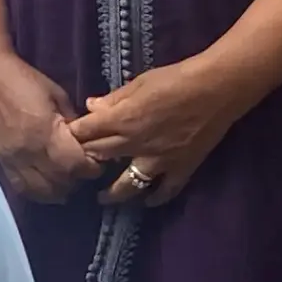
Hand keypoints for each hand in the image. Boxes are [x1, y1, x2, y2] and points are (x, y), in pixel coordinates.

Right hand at [0, 52, 97, 202]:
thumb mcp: (59, 97)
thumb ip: (74, 123)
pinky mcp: (3, 163)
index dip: (91, 168)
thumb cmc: (27, 82)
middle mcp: (28, 152)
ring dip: (60, 189)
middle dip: (78, 179)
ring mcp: (13, 160)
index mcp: (45, 132)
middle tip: (85, 169)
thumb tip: (87, 143)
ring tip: (68, 178)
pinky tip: (48, 183)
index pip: (75, 165)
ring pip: (42, 191)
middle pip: (61, 182)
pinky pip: (23, 188)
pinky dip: (39, 191)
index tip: (98, 161)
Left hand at [67, 53, 246, 208]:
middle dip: (85, 162)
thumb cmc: (177, 78)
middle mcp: (135, 144)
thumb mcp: (140, 83)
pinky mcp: (182, 168)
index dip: (73, 136)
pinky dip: (155, 199)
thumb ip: (114, 98)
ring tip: (103, 198)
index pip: (86, 133)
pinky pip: (165, 190)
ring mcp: (159, 161)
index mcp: (122, 120)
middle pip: (100, 158)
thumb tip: (91, 106)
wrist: (217, 88)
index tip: (65, 140)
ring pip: (128, 185)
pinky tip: (146, 202)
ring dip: (113, 194)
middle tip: (77, 168)